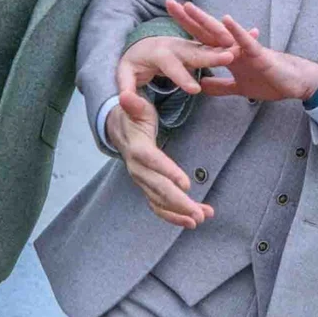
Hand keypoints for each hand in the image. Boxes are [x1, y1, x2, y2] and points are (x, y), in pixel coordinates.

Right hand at [106, 90, 213, 228]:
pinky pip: (158, 206)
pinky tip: (191, 221)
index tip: (186, 184)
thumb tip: (126, 95)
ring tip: (201, 218)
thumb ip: (134, 104)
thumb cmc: (132, 116)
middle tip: (199, 213)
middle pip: (158, 189)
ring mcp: (141, 180)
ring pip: (159, 201)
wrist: (116, 129)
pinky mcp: (146, 187)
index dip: (168, 172)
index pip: (152, 161)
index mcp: (137, 148)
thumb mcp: (135, 106)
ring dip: (179, 213)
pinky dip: (174, 216)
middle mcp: (137, 168)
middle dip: (179, 203)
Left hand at [116, 33, 236, 99]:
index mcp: (158, 53)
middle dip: (211, 56)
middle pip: (194, 52)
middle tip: (228, 58)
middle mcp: (175, 45)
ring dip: (224, 47)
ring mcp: (188, 44)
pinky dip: (231, 42)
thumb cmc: (134, 62)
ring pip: (208, 46)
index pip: (171, 66)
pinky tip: (250, 39)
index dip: (182, 77)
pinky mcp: (196, 45)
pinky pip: (215, 45)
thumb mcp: (125, 75)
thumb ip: (127, 87)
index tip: (195, 90)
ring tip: (240, 51)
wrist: (139, 44)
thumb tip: (124, 98)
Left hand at [170, 1, 317, 102]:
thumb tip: (202, 86)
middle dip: (187, 17)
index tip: (167, 18)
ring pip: (222, 32)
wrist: (296, 84)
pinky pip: (245, 42)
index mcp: (227, 54)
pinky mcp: (259, 54)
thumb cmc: (270, 81)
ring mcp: (245, 49)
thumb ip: (220, 86)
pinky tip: (226, 20)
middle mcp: (233, 47)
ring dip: (205, 19)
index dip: (185, 28)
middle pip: (206, 30)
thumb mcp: (239, 88)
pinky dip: (236, 31)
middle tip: (168, 2)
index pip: (201, 38)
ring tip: (189, 7)